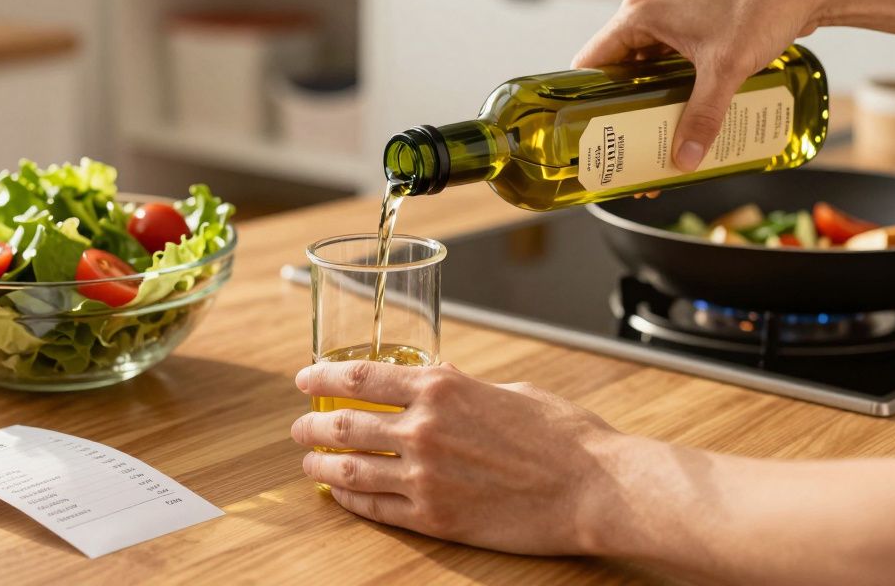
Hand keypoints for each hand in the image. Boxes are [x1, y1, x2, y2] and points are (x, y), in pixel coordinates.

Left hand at [291, 361, 615, 554]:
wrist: (594, 489)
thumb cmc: (564, 436)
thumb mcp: (509, 391)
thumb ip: (464, 387)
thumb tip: (439, 378)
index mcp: (441, 387)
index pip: (359, 376)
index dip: (322, 376)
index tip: (304, 377)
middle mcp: (423, 429)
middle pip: (344, 423)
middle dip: (312, 424)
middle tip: (300, 426)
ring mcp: (424, 477)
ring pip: (349, 467)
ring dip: (321, 462)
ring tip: (309, 461)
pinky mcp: (434, 518)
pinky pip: (373, 508)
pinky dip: (349, 498)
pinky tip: (340, 492)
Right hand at [572, 0, 823, 170]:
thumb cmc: (761, 8)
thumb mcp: (726, 69)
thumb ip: (703, 116)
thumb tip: (685, 161)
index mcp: (638, 15)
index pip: (590, 64)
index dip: (585, 102)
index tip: (590, 136)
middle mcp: (646, 15)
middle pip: (617, 74)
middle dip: (620, 113)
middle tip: (625, 150)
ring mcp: (669, 22)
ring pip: (644, 73)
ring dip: (647, 105)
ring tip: (651, 142)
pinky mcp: (692, 29)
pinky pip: (668, 67)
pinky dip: (670, 93)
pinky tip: (679, 119)